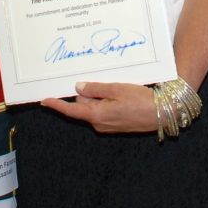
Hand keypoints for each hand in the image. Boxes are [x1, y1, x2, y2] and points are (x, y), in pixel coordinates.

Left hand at [41, 81, 156, 132]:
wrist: (162, 114)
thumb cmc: (141, 101)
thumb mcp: (116, 89)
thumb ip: (95, 88)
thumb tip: (78, 88)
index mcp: (96, 115)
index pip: (71, 110)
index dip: (57, 105)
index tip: (44, 100)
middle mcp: (99, 124)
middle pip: (83, 105)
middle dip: (88, 93)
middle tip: (103, 81)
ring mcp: (107, 126)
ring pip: (94, 107)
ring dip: (100, 96)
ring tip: (118, 88)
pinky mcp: (115, 125)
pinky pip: (104, 111)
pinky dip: (107, 102)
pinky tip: (121, 95)